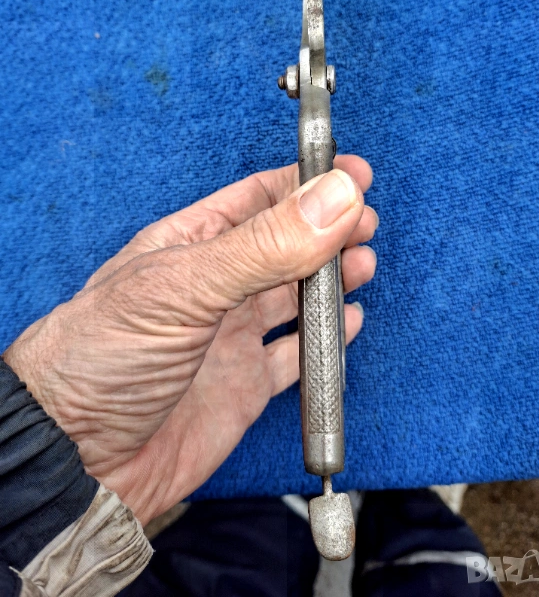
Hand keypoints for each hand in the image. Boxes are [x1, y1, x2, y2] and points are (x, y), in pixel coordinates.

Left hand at [4, 156, 377, 524]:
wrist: (79, 460)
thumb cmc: (102, 358)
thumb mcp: (187, 286)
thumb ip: (265, 245)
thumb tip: (335, 196)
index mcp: (189, 246)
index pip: (257, 199)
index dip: (305, 183)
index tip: (350, 172)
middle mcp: (213, 288)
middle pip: (284, 245)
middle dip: (327, 229)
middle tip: (365, 220)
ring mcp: (229, 337)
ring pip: (294, 296)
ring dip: (331, 277)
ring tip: (362, 263)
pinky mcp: (244, 386)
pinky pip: (296, 356)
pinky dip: (325, 339)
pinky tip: (344, 320)